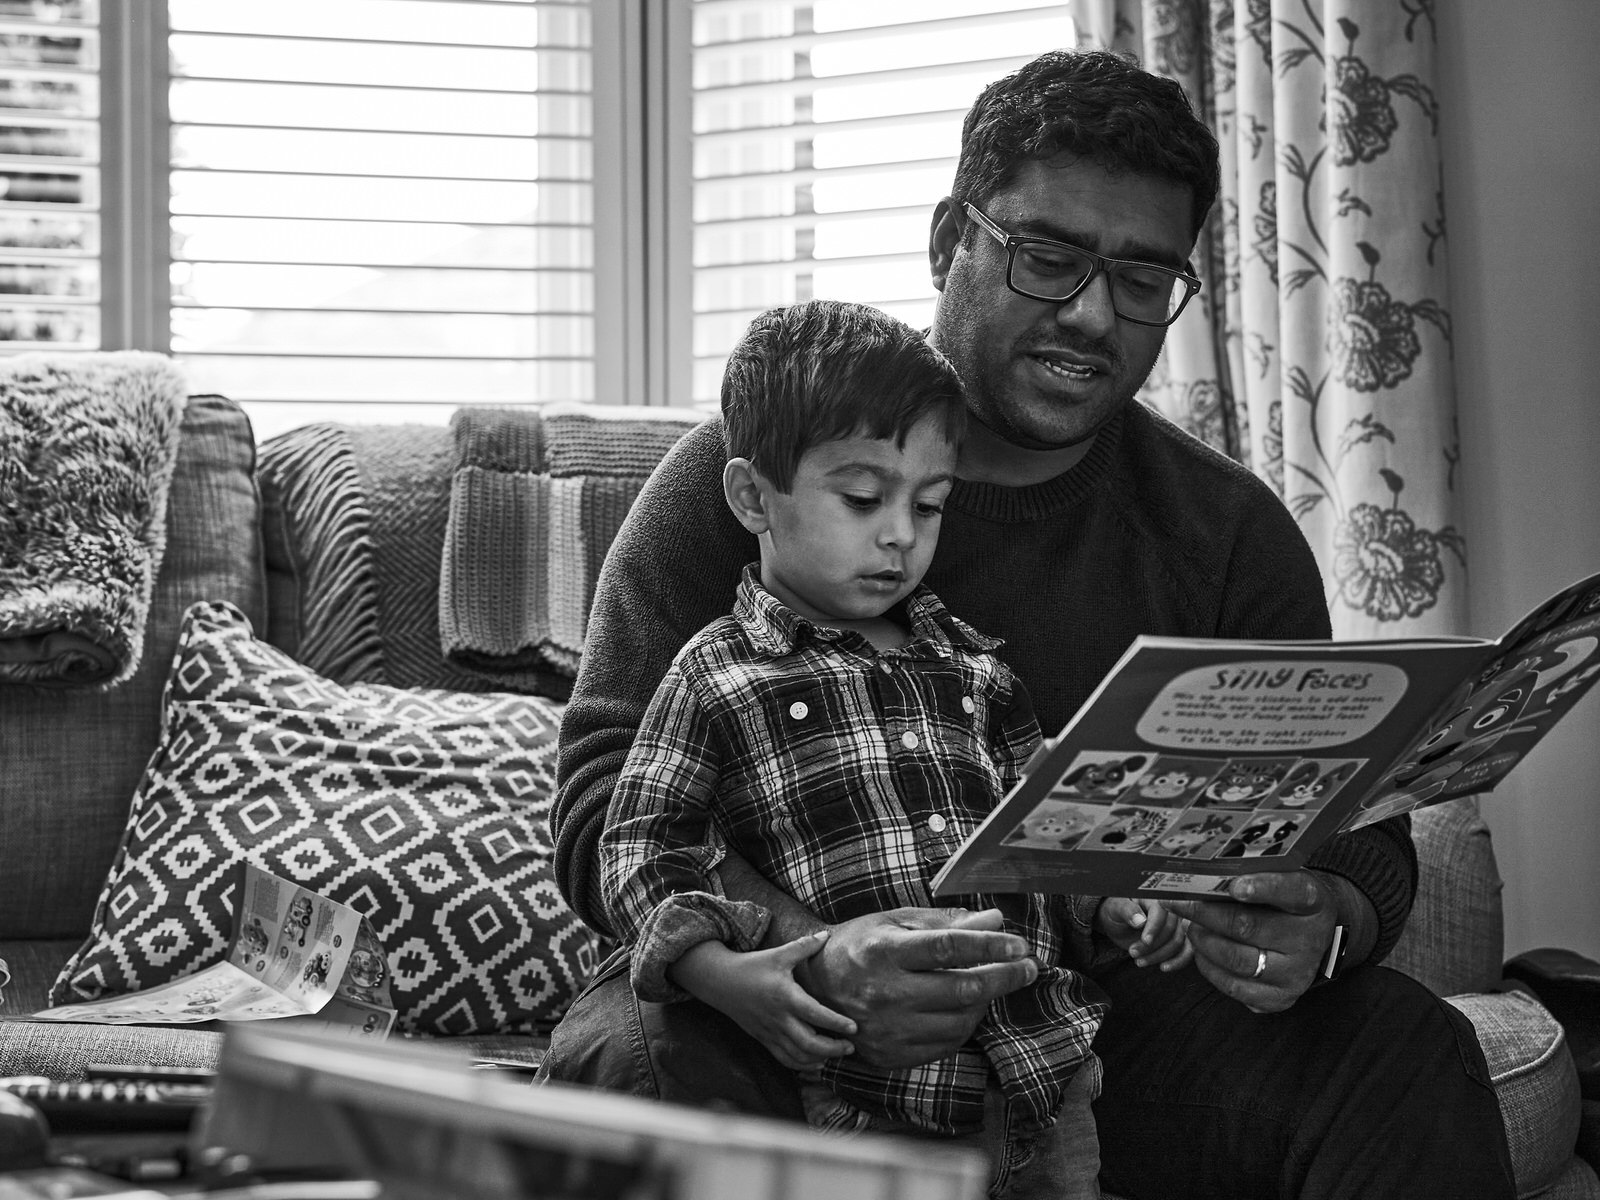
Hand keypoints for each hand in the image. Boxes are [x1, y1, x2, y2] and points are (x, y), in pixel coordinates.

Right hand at [671, 933, 857, 1070]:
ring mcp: (770, 1032)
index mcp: (786, 997)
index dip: (837, 1024)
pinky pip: (784, 1059)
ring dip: (820, 1059)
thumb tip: (826, 936)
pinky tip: (816, 1063)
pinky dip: (802, 1065)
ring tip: (837, 1055)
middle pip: (809, 1044)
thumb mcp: (779, 954)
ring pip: (798, 1056)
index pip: (816, 1015)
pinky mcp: (763, 1039)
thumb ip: (804, 947)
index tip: (854, 1028)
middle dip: (833, 1049)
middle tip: (850, 1047)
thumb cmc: (752, 966)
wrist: (720, 982)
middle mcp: (779, 1018)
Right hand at [795, 907, 1038, 1069]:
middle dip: (1005, 977)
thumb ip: (946, 923)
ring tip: (993, 983)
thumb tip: (995, 920)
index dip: (991, 947)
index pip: (951, 948)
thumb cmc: (859, 945)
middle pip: (963, 989)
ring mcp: (888, 1030)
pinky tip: (968, 1007)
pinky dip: (966, 1024)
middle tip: (1028, 967)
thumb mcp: (896, 923)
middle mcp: (886, 994)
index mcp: (885, 952)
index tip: (1020, 945)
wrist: (814, 988)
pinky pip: (946, 1043)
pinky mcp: (891, 1055)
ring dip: (987, 1001)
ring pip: (961, 1020)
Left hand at [1096, 897, 1193, 971]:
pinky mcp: (1178, 939)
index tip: (1145, 941)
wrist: (1117, 924)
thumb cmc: (1116, 912)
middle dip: (1152, 945)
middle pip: (1171, 929)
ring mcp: (1175, 925)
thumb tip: (1140, 920)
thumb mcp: (1116, 909)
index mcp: (1154, 899)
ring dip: (1160, 955)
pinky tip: (1163, 967)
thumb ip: (1127, 911)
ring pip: (1178, 942)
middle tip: (1133, 952)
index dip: (1154, 928)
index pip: (1161, 912)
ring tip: (1139, 961)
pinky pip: (1186, 951)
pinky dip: (1177, 962)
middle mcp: (1169, 911)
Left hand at [1166, 871, 1341, 1012]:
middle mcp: (1309, 940)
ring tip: (1191, 927)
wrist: (1310, 938)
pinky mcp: (1280, 997)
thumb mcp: (1279, 878)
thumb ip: (1251, 873)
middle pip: (1249, 927)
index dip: (1263, 888)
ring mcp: (1296, 974)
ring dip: (1203, 941)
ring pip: (1237, 959)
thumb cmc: (1282, 901)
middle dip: (1206, 914)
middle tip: (1179, 903)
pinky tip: (1201, 950)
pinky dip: (1209, 966)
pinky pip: (1234, 986)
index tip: (1233, 886)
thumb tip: (1204, 871)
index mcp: (1313, 903)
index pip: (1293, 892)